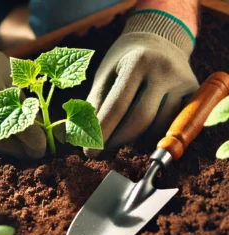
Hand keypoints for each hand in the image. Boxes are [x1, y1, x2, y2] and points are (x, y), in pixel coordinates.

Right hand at [0, 24, 45, 158]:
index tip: (41, 146)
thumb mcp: (9, 73)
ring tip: (20, 152)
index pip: (7, 110)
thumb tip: (39, 132)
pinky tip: (0, 147)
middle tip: (33, 153)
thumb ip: (21, 100)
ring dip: (0, 148)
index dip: (26, 132)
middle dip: (14, 145)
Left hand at [84, 11, 198, 157]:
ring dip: (136, 140)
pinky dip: (155, 134)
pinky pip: (174, 124)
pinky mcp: (194, 91)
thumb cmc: (124, 60)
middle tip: (103, 149)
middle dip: (118, 140)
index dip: (102, 132)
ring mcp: (182, 81)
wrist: (159, 38)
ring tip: (120, 137)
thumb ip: (96, 104)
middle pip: (140, 120)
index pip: (117, 106)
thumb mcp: (106, 74)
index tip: (89, 151)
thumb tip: (86, 138)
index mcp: (136, 61)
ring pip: (159, 126)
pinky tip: (140, 132)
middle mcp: (163, 69)